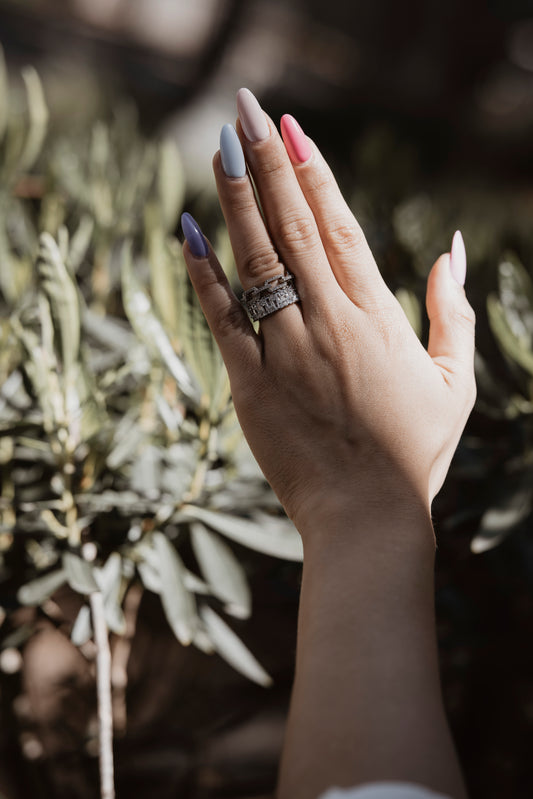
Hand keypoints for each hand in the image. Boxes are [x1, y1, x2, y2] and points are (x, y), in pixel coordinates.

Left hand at [181, 90, 475, 538]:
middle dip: (264, 162)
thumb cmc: (415, 451)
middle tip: (242, 109)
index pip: (338, 226)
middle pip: (291, 226)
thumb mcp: (455, 380)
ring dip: (235, 200)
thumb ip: (450, 311)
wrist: (366, 516)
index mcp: (377, 317)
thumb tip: (451, 250)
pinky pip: (221, 319)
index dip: (311, 172)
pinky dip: (205, 274)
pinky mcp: (251, 384)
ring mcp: (286, 352)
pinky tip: (187, 230)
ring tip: (216, 147)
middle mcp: (329, 323)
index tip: (287, 129)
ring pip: (255, 260)